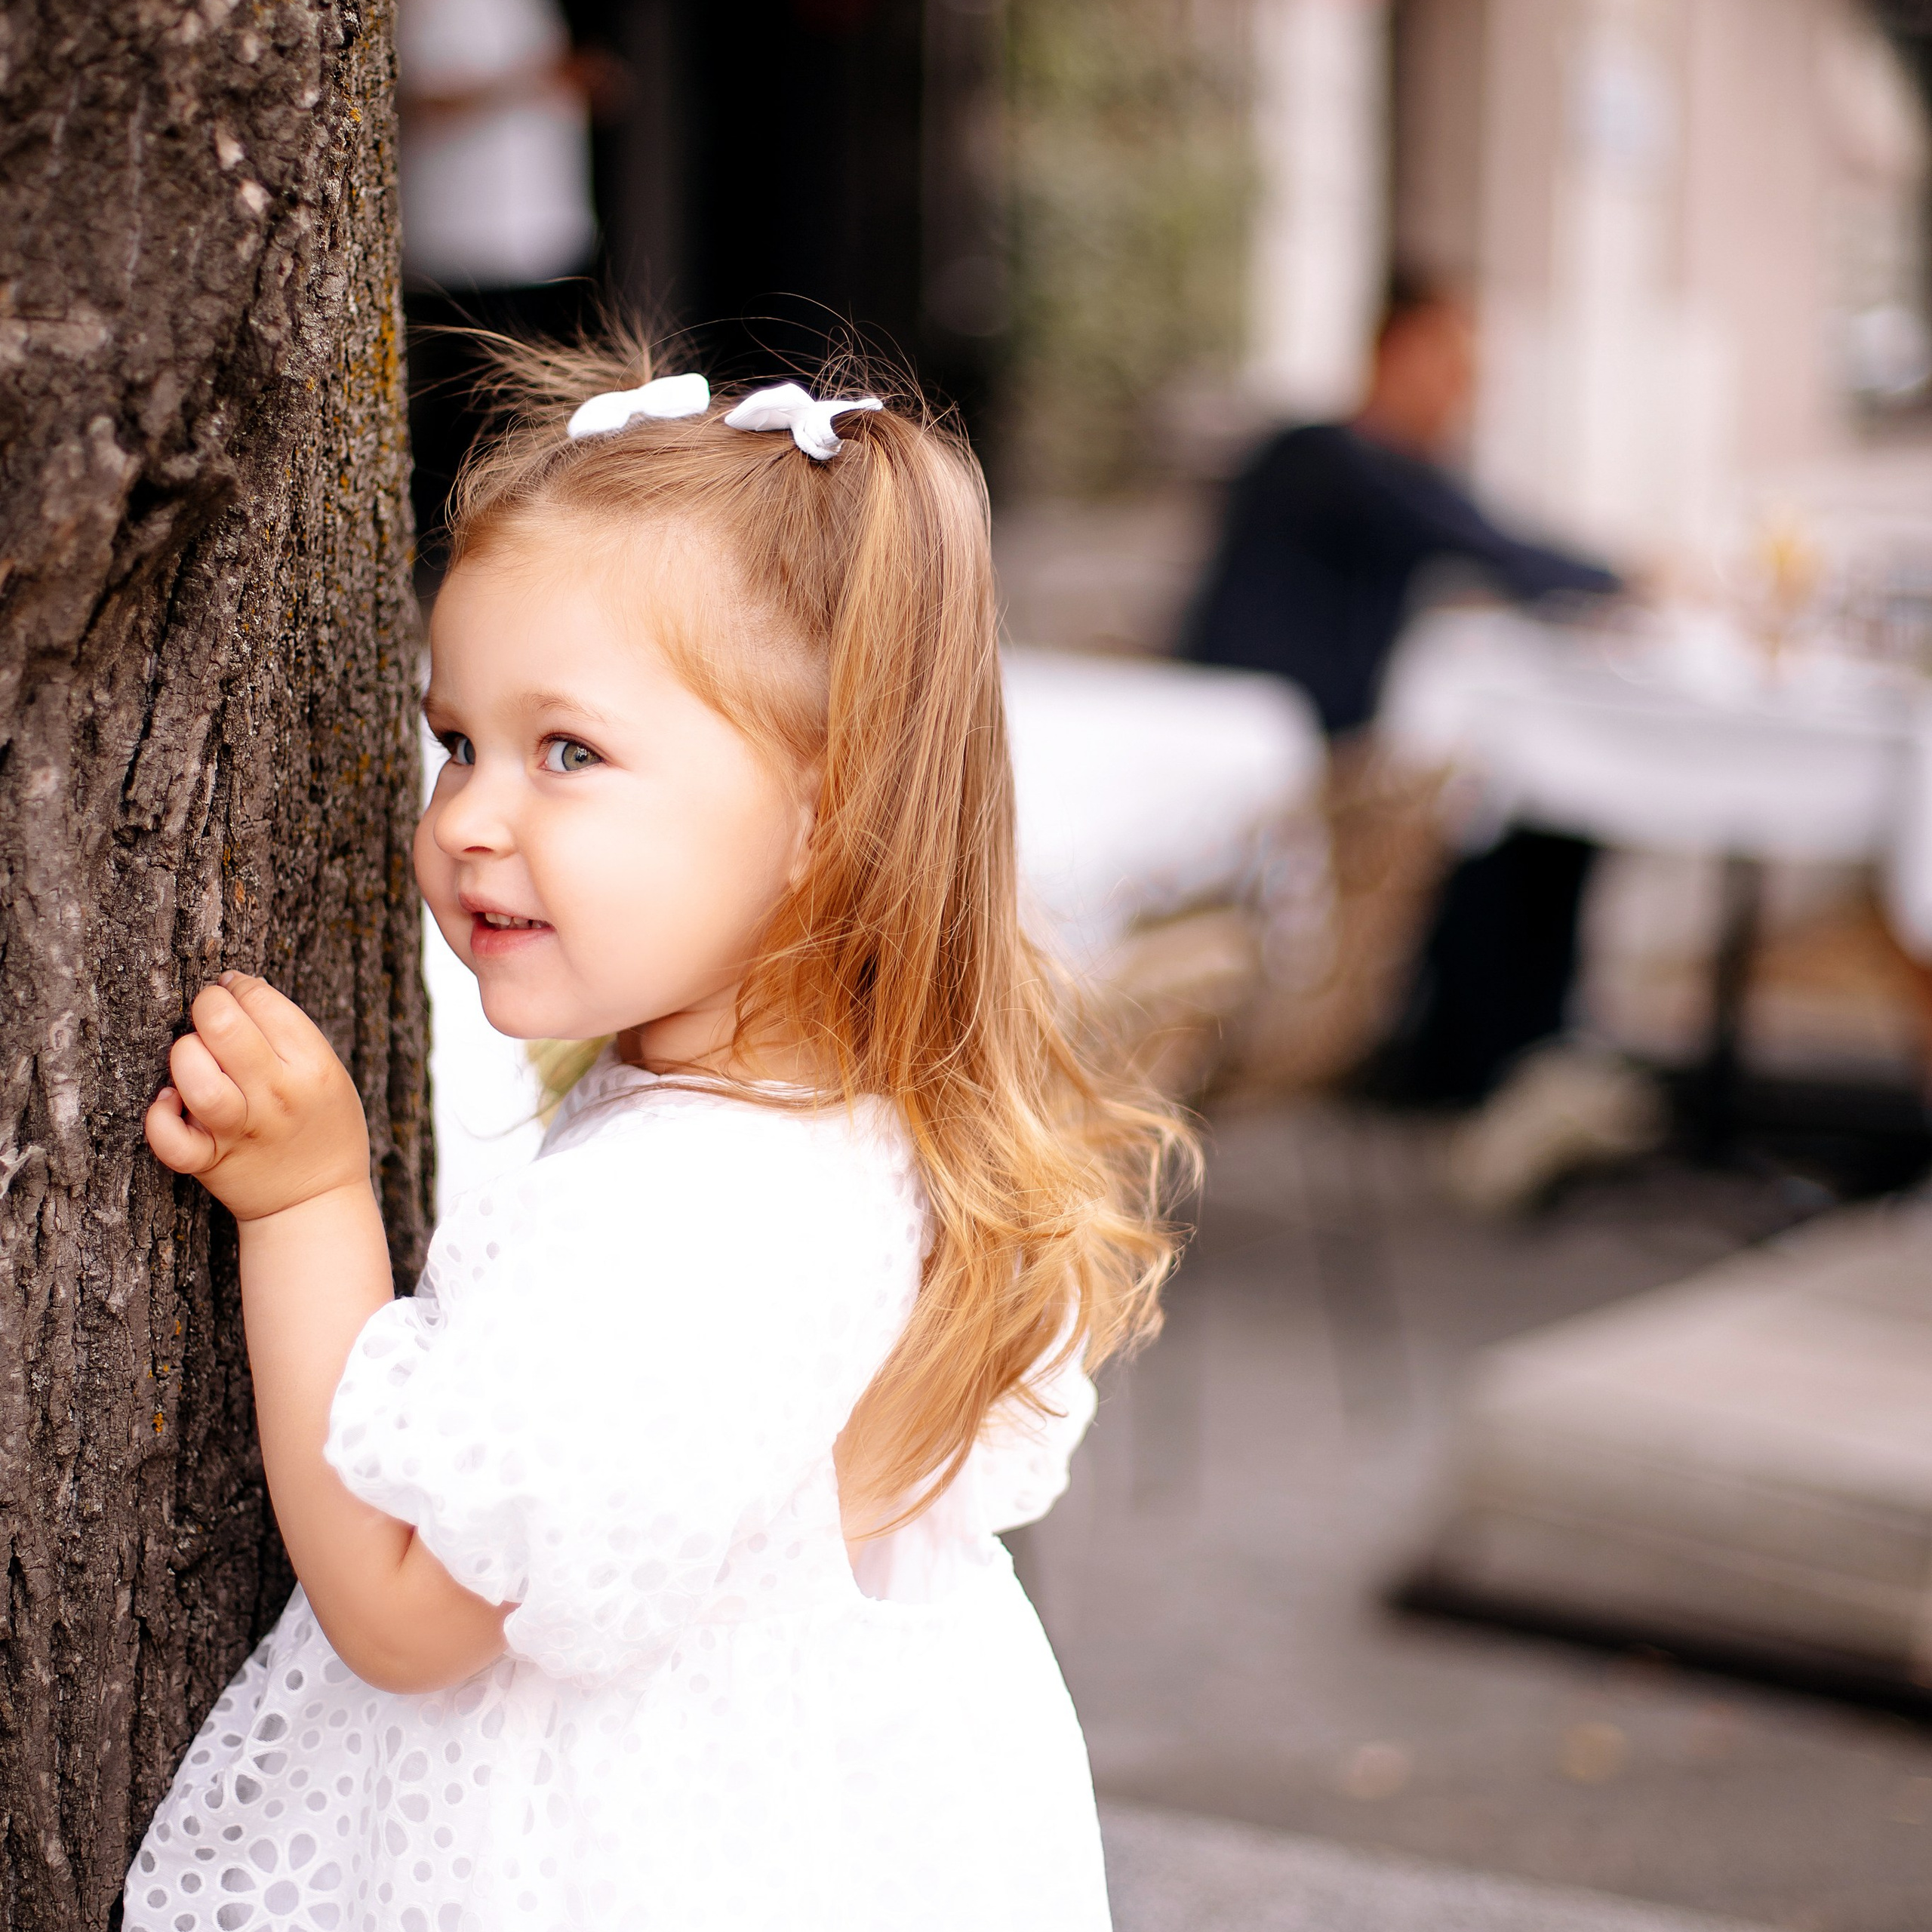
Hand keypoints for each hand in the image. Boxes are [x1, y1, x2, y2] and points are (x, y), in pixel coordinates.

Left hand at [145, 973, 370, 1221]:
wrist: (316, 1201)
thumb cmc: (321, 1125)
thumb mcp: (328, 1072)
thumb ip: (290, 1034)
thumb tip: (238, 987)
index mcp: (313, 1068)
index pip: (263, 1002)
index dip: (240, 987)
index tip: (236, 994)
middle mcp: (277, 1096)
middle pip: (224, 1028)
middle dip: (208, 1006)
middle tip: (210, 1014)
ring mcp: (241, 1130)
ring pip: (195, 1078)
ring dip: (185, 1055)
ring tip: (194, 1056)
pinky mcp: (210, 1161)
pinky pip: (170, 1139)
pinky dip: (159, 1117)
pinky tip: (170, 1102)